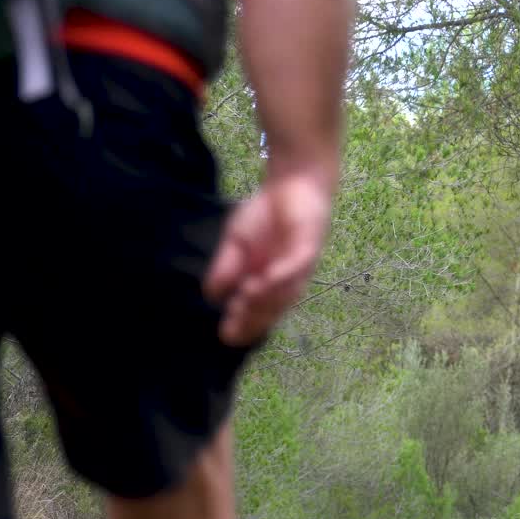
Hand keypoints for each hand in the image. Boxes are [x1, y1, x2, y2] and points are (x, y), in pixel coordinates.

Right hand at [204, 171, 333, 346]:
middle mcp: (284, 283)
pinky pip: (296, 266)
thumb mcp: (236, 243)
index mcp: (266, 285)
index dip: (241, 326)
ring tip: (246, 298)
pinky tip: (267, 278)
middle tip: (233, 325)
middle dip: (252, 320)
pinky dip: (283, 275)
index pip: (255, 315)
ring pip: (285, 294)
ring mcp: (298, 268)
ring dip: (267, 299)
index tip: (224, 335)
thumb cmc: (265, 215)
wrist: (291, 183)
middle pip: (270, 311)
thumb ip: (225, 267)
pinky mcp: (308, 248)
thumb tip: (211, 294)